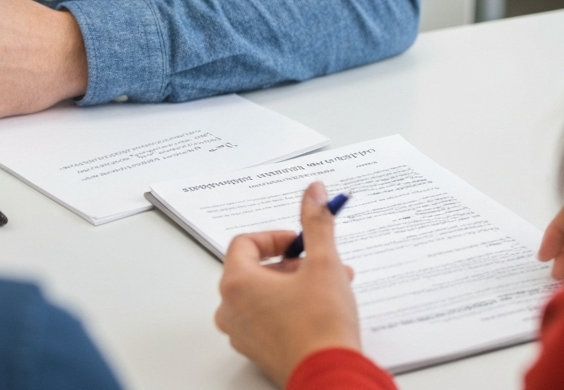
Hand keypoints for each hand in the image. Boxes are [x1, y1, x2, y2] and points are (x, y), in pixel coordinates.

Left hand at [215, 182, 361, 386]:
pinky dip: (291, 308)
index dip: (276, 237)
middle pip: (255, 270)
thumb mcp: (324, 263)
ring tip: (331, 287)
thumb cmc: (321, 325)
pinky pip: (268, 319)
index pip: (245, 243)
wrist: (330, 375)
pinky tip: (322, 311)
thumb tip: (314, 192)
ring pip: (264, 296)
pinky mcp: (258, 351)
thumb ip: (317, 223)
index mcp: (237, 283)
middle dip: (293, 263)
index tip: (301, 241)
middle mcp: (231, 309)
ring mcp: (242, 334)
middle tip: (321, 264)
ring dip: (296, 285)